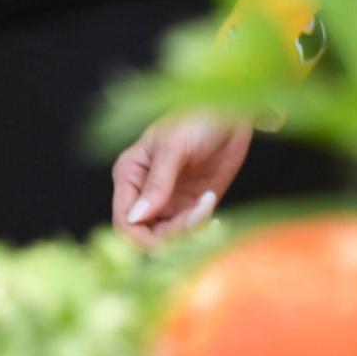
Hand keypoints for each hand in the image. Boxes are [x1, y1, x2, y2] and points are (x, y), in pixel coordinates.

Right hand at [111, 113, 253, 248]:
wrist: (232, 114)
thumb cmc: (197, 118)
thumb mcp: (174, 146)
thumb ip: (156, 183)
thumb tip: (136, 218)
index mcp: (130, 174)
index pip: (124, 220)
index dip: (140, 238)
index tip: (165, 242)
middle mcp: (145, 193)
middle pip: (146, 235)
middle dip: (171, 235)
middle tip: (197, 216)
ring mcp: (168, 201)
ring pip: (169, 238)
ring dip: (189, 230)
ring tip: (207, 201)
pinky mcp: (191, 206)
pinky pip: (190, 231)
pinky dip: (201, 227)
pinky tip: (210, 204)